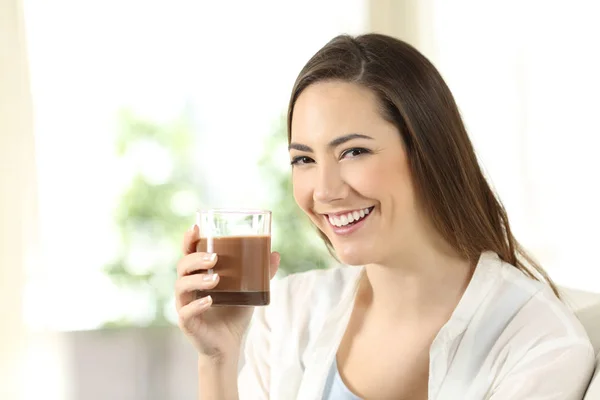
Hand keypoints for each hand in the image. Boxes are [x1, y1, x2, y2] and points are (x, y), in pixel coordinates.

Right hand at [175, 224, 279, 361]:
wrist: (229, 344)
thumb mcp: (250, 290)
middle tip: (214, 258)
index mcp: (198, 275)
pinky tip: (210, 301)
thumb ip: (261, 273)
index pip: (188, 253)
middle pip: (182, 266)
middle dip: (196, 259)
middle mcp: (188, 287)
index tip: (195, 228)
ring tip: (216, 279)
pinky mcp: (186, 322)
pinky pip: (186, 311)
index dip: (188, 240)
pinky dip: (197, 304)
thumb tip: (275, 253)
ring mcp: (184, 304)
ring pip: (181, 286)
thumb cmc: (235, 313)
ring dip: (197, 279)